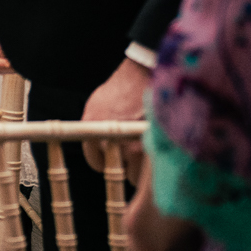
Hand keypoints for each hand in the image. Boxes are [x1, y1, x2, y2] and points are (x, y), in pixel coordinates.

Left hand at [84, 58, 152, 184]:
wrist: (144, 75)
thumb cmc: (121, 88)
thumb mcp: (96, 106)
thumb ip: (93, 129)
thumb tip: (94, 144)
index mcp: (92, 133)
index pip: (96, 162)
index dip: (105, 161)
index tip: (111, 159)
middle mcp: (111, 143)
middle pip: (118, 171)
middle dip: (124, 165)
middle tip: (131, 156)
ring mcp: (135, 147)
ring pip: (138, 175)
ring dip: (142, 168)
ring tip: (147, 152)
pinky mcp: (155, 146)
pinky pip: (155, 168)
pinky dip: (157, 164)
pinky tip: (158, 153)